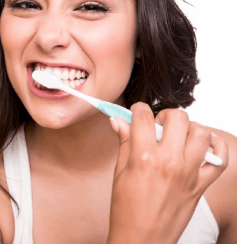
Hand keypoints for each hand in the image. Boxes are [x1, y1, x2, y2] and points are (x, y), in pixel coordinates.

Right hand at [107, 102, 227, 243]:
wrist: (141, 241)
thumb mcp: (119, 173)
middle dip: (165, 115)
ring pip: (201, 132)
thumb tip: (118, 121)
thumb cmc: (126, 210)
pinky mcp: (200, 186)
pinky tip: (203, 146)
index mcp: (144, 158)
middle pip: (178, 118)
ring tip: (178, 135)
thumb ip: (123, 142)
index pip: (144, 117)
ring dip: (189, 127)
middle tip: (158, 125)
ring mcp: (188, 174)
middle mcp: (169, 162)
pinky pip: (220, 159)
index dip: (138, 109)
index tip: (137, 112)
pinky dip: (215, 147)